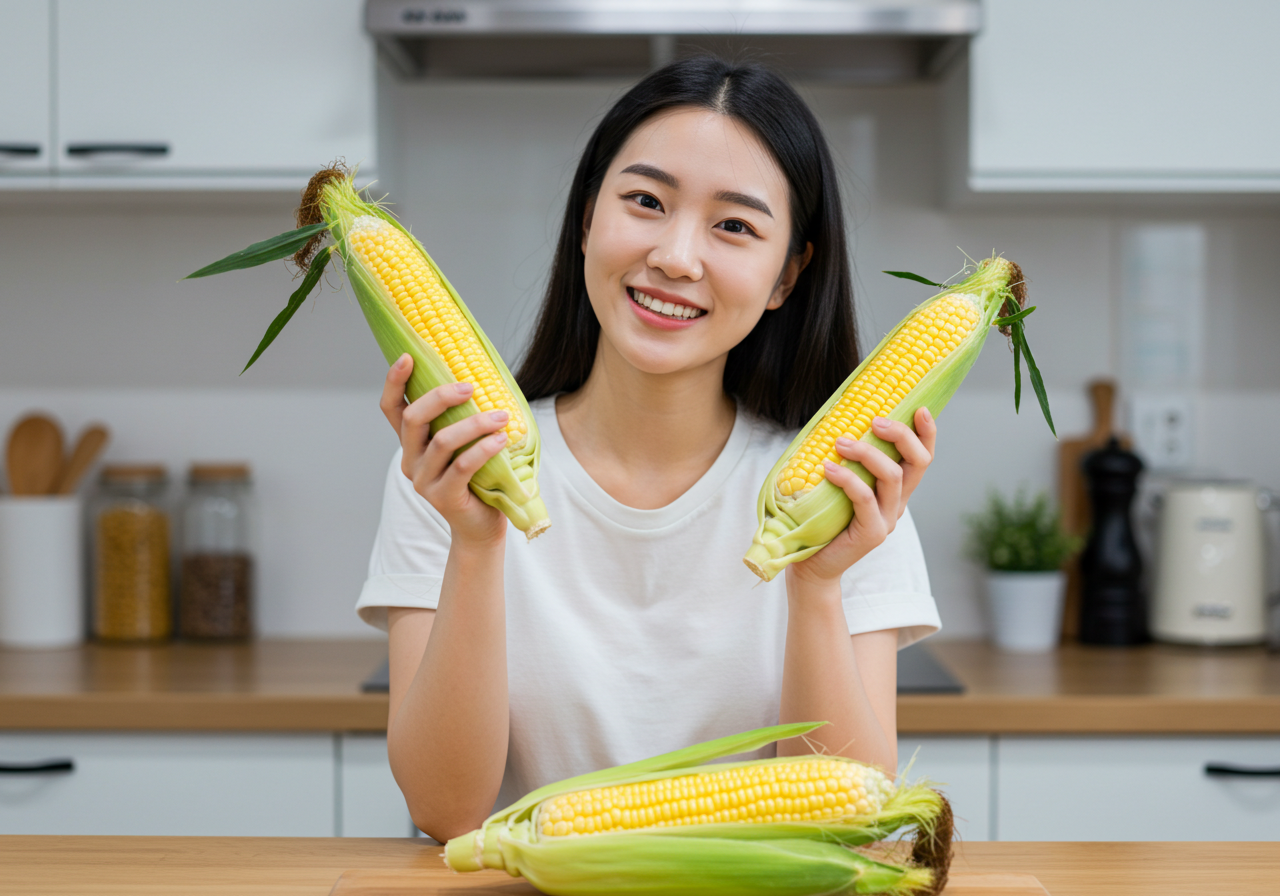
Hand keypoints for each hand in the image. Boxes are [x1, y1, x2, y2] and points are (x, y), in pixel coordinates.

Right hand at [381, 354, 507, 546]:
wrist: (481, 526)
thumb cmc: (477, 477)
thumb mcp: (465, 442)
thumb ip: (462, 416)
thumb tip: (482, 376)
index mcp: (411, 442)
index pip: (391, 408)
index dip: (395, 381)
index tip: (409, 356)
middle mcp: (411, 459)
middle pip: (413, 418)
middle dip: (440, 396)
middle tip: (470, 386)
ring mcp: (424, 480)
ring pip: (442, 441)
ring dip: (474, 423)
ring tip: (501, 416)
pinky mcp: (443, 497)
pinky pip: (462, 466)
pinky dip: (483, 449)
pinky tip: (501, 439)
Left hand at [789, 407, 936, 585]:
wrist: (811, 565)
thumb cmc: (821, 519)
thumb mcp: (838, 483)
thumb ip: (848, 460)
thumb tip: (837, 420)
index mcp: (895, 490)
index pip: (922, 458)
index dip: (927, 433)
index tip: (920, 408)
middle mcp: (898, 503)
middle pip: (918, 463)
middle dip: (902, 435)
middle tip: (875, 420)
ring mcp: (887, 520)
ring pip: (892, 476)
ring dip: (868, 452)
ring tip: (841, 442)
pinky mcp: (872, 534)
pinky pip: (865, 498)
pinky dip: (847, 478)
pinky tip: (828, 467)